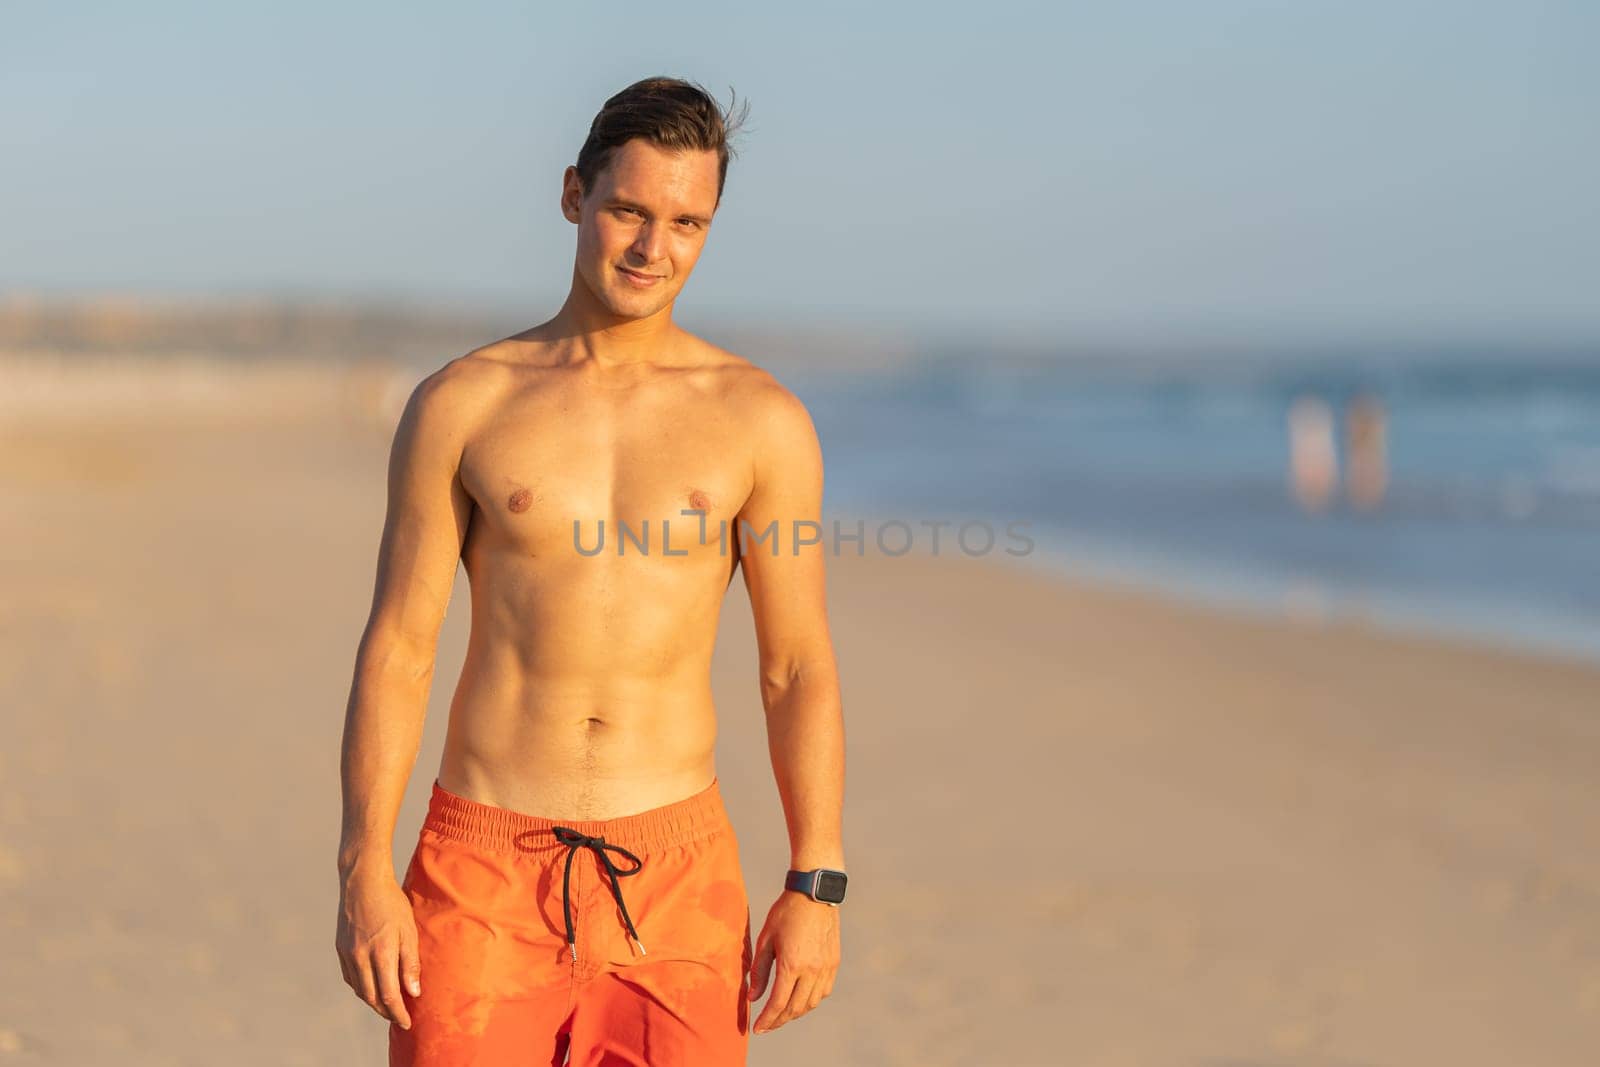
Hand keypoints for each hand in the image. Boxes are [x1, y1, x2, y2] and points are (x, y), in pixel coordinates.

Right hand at [336, 867, 421, 1029]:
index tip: (407, 1023)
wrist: (362, 882)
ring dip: (373, 1002)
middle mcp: (360, 958)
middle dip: (386, 1012)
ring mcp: (347, 954)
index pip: (389, 996)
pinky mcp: (340, 949)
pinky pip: (350, 977)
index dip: (398, 1013)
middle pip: (372, 998)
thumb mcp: (409, 930)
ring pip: (359, 990)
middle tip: (398, 1017)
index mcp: (381, 953)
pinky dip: (361, 987)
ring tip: (387, 1006)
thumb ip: (410, 963)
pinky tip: (371, 987)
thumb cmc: (392, 903)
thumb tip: (412, 992)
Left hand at [748, 890, 840, 1034]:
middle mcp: (812, 970)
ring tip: (781, 1013)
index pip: (778, 1003)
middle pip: (795, 1008)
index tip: (757, 1029)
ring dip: (795, 1013)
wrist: (814, 893)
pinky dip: (810, 1001)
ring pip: (811, 1003)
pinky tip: (800, 999)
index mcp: (792, 964)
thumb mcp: (766, 939)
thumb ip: (760, 970)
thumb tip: (753, 997)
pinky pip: (823, 991)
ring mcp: (826, 967)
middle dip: (779, 1021)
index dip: (766, 1020)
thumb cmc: (786, 913)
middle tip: (767, 1025)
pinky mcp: (834, 962)